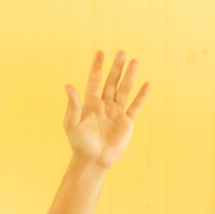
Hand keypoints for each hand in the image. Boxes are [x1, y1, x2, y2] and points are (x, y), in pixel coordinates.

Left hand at [63, 52, 148, 171]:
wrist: (93, 161)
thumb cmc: (80, 143)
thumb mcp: (72, 123)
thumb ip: (72, 105)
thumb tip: (68, 85)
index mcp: (90, 104)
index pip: (94, 81)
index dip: (97, 68)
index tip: (100, 53)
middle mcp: (104, 105)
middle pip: (111, 82)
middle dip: (116, 68)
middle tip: (122, 52)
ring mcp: (116, 112)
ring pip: (124, 90)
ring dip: (129, 76)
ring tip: (134, 61)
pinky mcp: (127, 122)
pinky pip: (135, 106)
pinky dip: (141, 95)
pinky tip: (147, 84)